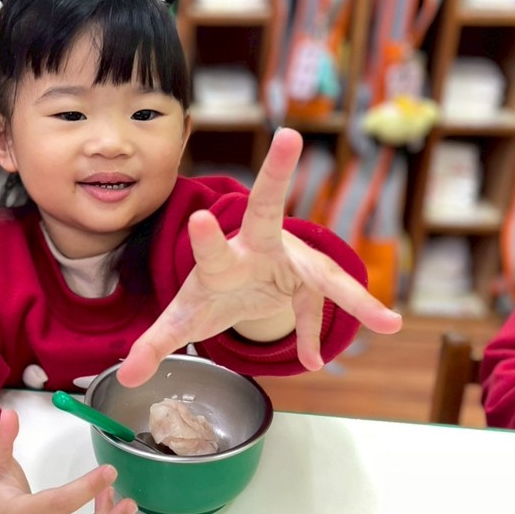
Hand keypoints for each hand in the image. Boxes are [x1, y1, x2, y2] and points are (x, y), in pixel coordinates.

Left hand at [118, 127, 402, 386]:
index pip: (210, 246)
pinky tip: (315, 362)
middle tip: (288, 134)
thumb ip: (155, 344)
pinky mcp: (309, 278)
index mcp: (220, 257)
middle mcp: (257, 246)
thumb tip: (127, 378)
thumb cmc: (211, 293)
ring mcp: (289, 258)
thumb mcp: (183, 320)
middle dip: (277, 173)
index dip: (205, 238)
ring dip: (354, 298)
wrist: (242, 285)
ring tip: (387, 322)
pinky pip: (319, 310)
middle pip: (269, 208)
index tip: (199, 218)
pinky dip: (317, 335)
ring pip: (322, 274)